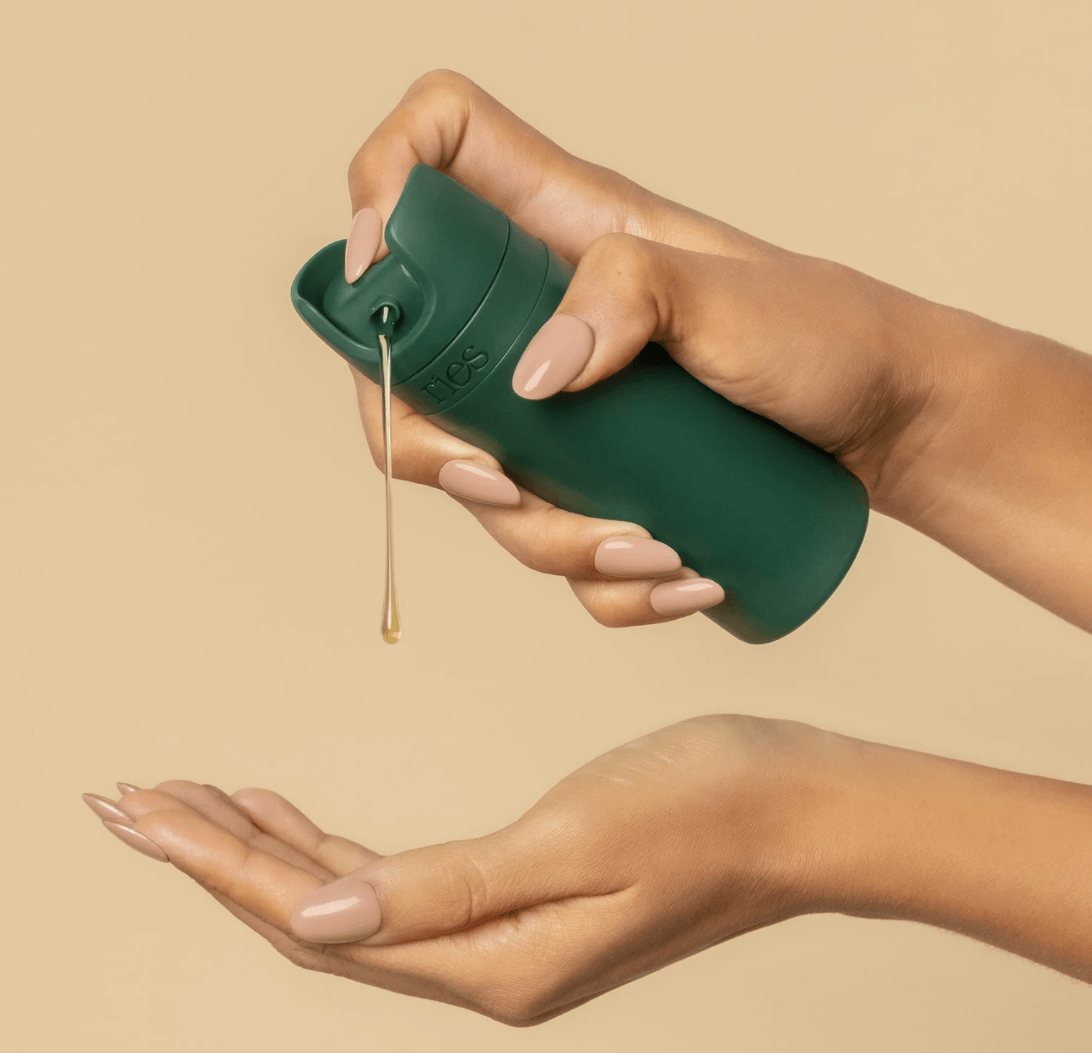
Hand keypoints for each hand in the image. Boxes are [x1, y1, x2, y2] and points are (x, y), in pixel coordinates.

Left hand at [85, 715, 845, 1023]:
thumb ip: (442, 891)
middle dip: (216, 856)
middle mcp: (486, 962)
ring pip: (346, 900)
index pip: (312, 920)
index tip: (137, 808)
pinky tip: (296, 817)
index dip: (216, 865)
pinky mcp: (522, 894)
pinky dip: (331, 850)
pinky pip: (394, 882)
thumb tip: (308, 925)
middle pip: (312, 916)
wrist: (801, 805)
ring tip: (197, 799)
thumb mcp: (576, 841)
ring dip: (267, 851)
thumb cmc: (708, 808)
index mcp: (492, 961)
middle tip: (132, 798)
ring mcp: (504, 933)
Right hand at [335, 70, 964, 627]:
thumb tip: (534, 376)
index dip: (381, 188)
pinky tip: (681, 579)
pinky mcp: (591, 474)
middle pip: (410, 360)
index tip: (381, 275)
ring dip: (549, 541)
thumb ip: (635, 294)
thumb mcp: (734, 296)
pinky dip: (607, 585)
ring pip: (481, 479)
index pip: (437, 148)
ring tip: (655, 550)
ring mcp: (560, 403)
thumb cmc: (825, 334)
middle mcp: (540, 314)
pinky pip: (555, 543)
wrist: (886, 422)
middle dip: (428, 446)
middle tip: (502, 487)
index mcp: (559, 229)